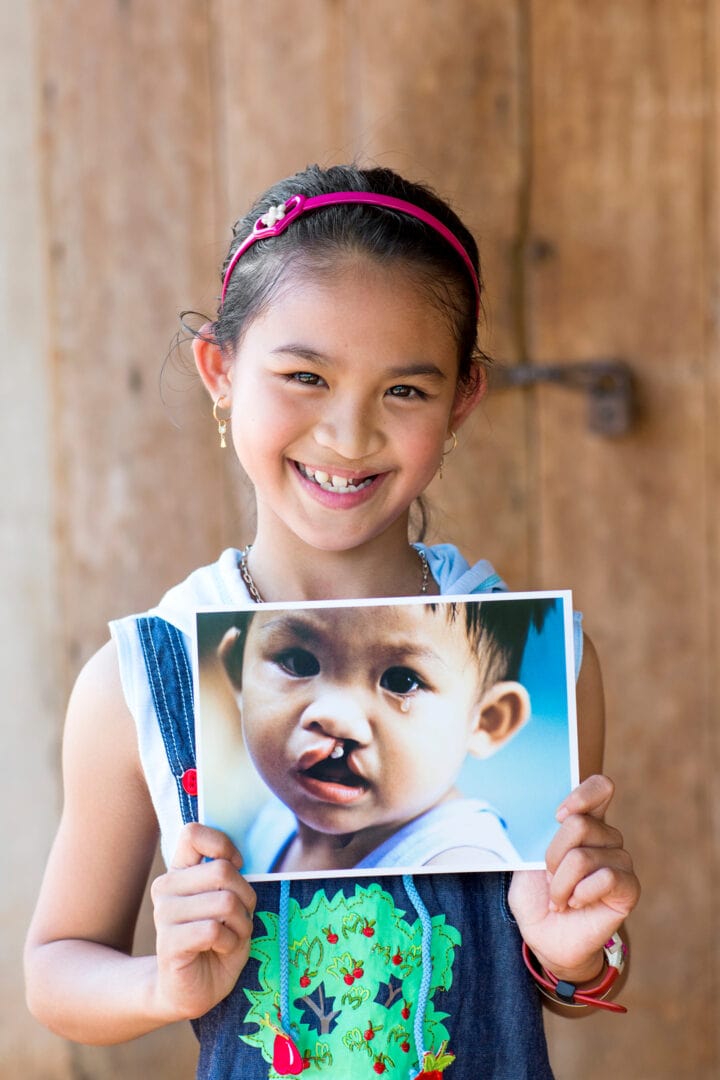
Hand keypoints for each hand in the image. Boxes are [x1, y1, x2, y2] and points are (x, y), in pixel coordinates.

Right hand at [151, 823, 255, 1021]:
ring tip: (232, 936)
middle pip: (222, 870)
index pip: (193, 833)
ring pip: (224, 902)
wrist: (195, 988)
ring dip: (241, 924)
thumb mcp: (228, 900)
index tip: (236, 867)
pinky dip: (230, 942)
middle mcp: (167, 887)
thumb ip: (227, 875)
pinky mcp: (168, 943)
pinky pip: (214, 930)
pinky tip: (222, 950)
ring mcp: (164, 914)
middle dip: (245, 896)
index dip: (223, 846)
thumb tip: (236, 858)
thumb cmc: (218, 940)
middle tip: (240, 917)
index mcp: (180, 870)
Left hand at [508, 775, 639, 981]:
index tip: (558, 815)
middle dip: (552, 855)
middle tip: (550, 879)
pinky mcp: (629, 888)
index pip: (600, 787)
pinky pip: (605, 878)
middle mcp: (607, 837)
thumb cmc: (537, 896)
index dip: (582, 794)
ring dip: (561, 883)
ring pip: (583, 856)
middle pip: (579, 824)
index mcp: (585, 822)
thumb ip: (537, 835)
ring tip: (560, 899)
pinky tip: (576, 904)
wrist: (546, 938)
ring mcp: (621, 862)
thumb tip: (540, 816)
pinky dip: (581, 893)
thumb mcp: (526, 860)